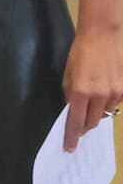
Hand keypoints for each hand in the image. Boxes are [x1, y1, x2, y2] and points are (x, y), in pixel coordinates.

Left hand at [61, 27, 122, 149]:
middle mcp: (99, 95)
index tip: (70, 147)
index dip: (72, 136)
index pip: (75, 121)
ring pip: (105, 113)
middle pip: (92, 122)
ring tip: (92, 99)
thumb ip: (70, 95)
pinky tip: (104, 89)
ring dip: (97, 112)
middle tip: (80, 124)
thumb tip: (72, 112)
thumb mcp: (68, 75)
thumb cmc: (80, 53)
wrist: (102, 35)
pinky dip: (108, 101)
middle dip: (84, 126)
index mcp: (80, 92)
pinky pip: (115, 103)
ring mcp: (115, 92)